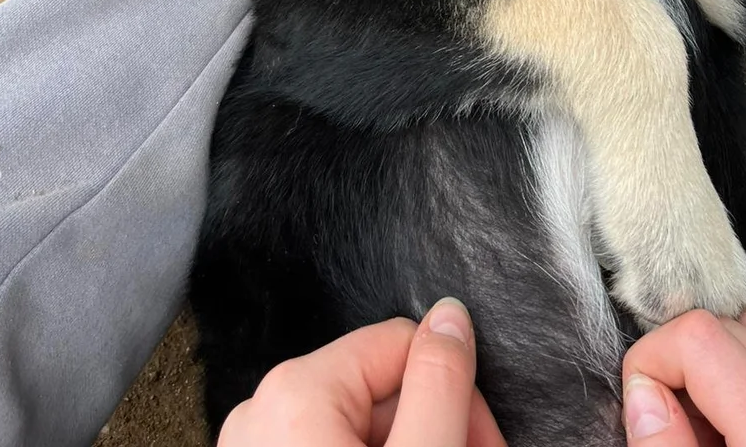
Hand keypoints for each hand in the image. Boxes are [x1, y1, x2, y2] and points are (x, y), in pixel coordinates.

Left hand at [217, 297, 506, 446]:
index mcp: (296, 388)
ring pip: (357, 425)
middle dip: (434, 426)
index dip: (457, 390)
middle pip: (382, 388)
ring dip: (408, 444)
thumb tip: (451, 312)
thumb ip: (439, 384)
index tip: (486, 444)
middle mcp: (260, 408)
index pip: (405, 342)